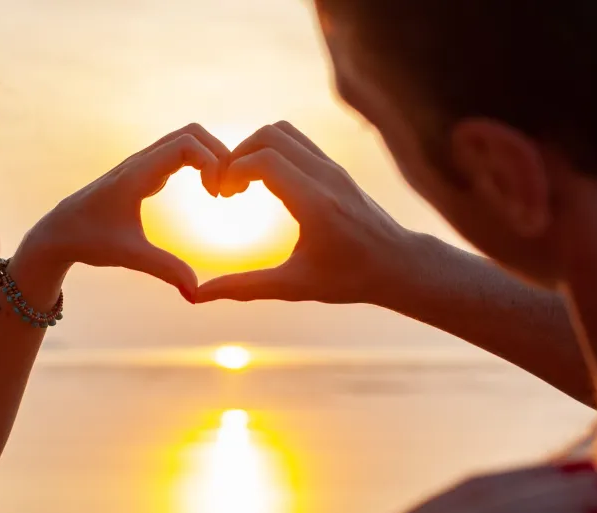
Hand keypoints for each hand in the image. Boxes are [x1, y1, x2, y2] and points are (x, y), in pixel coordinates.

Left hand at [17, 123, 228, 298]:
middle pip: (192, 132)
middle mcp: (141, 161)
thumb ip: (165, 270)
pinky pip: (180, 152)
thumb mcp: (130, 256)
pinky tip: (207, 191)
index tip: (216, 195)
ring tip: (220, 191)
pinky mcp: (144, 171)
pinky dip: (201, 163)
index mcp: (137, 174)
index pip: (186, 144)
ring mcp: (142, 163)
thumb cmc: (89, 241)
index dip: (212, 162)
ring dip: (211, 157)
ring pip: (186, 139)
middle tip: (227, 190)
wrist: (58, 233)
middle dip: (219, 153)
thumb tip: (196, 294)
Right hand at [195, 121, 413, 304]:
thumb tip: (198, 297)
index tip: (222, 196)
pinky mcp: (335, 168)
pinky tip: (264, 183)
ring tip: (243, 183)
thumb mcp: (292, 287)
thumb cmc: (348, 279)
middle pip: (269, 135)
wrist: (398, 265)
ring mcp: (333, 168)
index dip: (232, 171)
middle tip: (228, 188)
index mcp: (315, 203)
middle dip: (238, 154)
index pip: (263, 160)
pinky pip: (296, 142)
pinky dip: (272, 151)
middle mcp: (325, 177)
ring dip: (255, 148)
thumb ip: (243, 288)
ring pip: (283, 132)